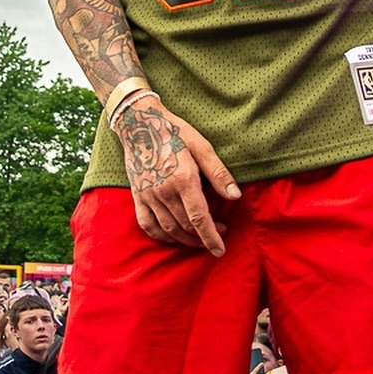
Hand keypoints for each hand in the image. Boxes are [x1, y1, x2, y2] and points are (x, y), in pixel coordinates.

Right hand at [115, 95, 239, 256]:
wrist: (139, 123)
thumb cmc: (175, 132)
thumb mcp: (201, 146)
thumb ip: (218, 173)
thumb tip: (235, 196)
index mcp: (183, 179)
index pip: (199, 218)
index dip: (211, 237)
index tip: (220, 250)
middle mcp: (164, 191)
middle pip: (186, 226)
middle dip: (204, 236)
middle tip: (219, 231)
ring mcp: (148, 195)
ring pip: (169, 229)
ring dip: (186, 239)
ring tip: (200, 238)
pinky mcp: (137, 196)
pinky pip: (147, 225)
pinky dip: (161, 236)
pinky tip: (173, 237)